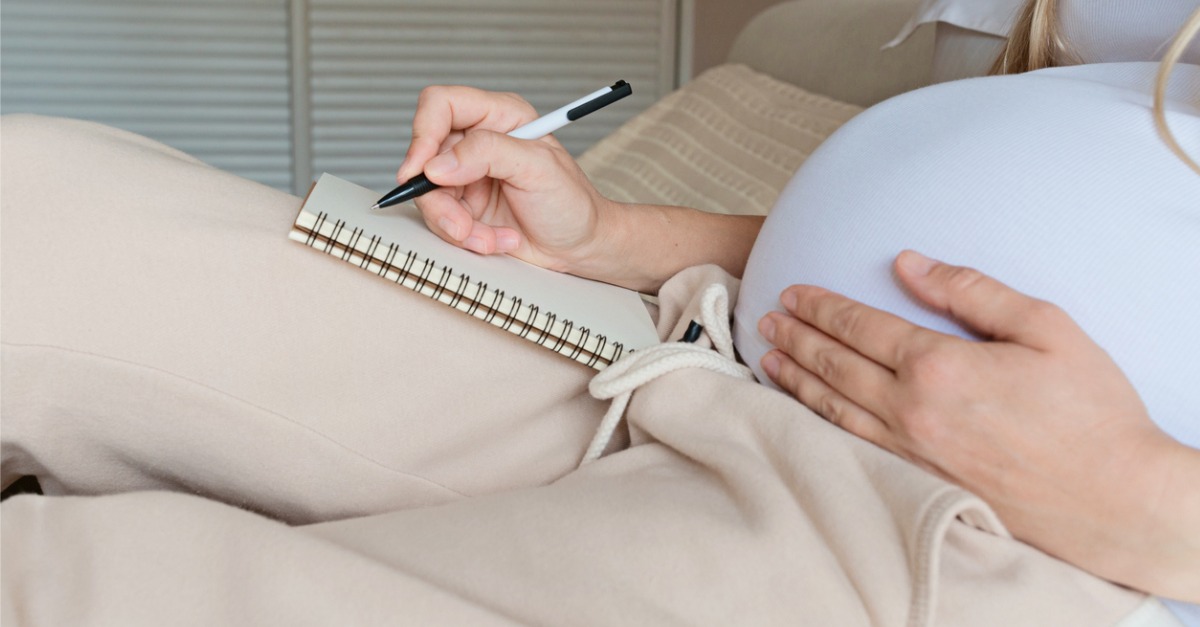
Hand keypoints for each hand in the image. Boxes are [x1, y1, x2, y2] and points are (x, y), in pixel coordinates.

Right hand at [398, 85, 615, 274]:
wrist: (580, 247)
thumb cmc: (571, 203)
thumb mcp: (538, 169)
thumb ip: (488, 154)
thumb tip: (438, 164)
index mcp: (499, 116)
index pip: (441, 105)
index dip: (423, 134)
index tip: (422, 171)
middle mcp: (478, 141)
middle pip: (425, 157)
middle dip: (440, 199)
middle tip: (461, 224)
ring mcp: (467, 175)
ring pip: (428, 195)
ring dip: (456, 225)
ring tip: (489, 238)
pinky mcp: (464, 206)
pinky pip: (441, 220)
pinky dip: (465, 237)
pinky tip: (496, 240)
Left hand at [757, 250, 1199, 600]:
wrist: (1112, 500)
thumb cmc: (1089, 411)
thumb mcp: (1043, 328)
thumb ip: (970, 290)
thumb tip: (909, 264)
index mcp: (938, 366)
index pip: (858, 326)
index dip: (821, 306)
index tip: (793, 292)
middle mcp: (911, 410)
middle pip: (834, 365)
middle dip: (796, 337)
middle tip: (767, 317)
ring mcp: (909, 451)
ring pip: (833, 407)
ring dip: (796, 378)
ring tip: (769, 357)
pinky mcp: (916, 481)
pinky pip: (851, 443)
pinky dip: (819, 420)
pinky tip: (805, 408)